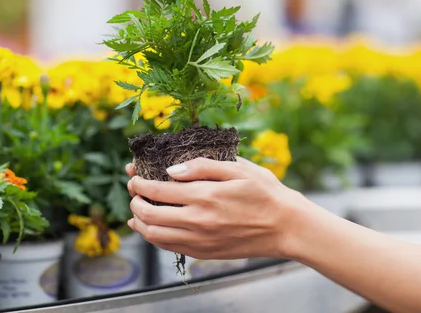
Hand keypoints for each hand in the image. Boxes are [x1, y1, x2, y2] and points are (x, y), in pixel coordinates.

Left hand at [125, 157, 307, 259]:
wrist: (287, 227)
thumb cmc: (265, 193)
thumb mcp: (238, 169)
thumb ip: (202, 166)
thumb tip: (171, 170)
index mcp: (205, 195)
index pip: (158, 190)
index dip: (139, 182)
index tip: (134, 176)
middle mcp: (198, 220)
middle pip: (149, 214)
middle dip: (134, 200)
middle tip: (133, 190)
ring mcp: (200, 240)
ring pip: (155, 235)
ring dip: (139, 222)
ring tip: (135, 212)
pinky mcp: (205, 253)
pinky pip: (169, 247)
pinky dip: (154, 237)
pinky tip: (151, 228)